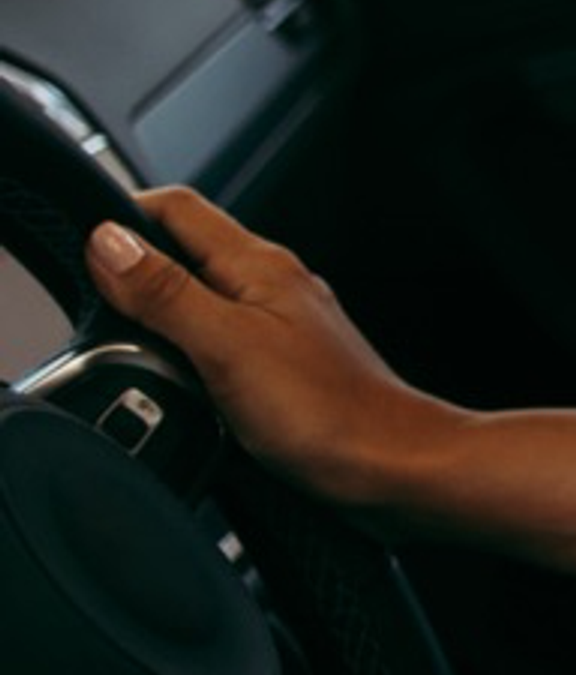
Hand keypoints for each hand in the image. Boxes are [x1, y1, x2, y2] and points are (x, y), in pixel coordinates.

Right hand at [87, 187, 455, 515]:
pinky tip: (176, 377)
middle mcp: (273, 286)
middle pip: (184, 250)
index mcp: (260, 266)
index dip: (122, 214)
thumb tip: (110, 242)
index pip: (178, 207)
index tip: (81, 247)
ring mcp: (280, 325)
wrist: (395, 467)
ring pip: (200, 296)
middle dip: (133, 267)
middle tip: (98, 304)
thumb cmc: (330, 414)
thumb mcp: (227, 347)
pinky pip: (219, 338)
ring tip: (132, 344)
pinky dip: (185, 348)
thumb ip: (167, 294)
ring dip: (157, 311)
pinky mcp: (283, 364)